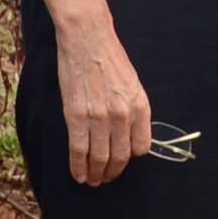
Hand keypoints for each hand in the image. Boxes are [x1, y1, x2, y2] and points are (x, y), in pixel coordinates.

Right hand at [50, 14, 156, 184]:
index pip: (141, 148)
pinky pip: (79, 150)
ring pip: (99, 158)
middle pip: (120, 158)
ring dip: (95, 174)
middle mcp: (123, 115)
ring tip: (91, 180)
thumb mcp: (132, 84)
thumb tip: (127, 134)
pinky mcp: (76, 116)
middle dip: (112, 173)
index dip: (130, 158)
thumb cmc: (109, 57)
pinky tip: (78, 174)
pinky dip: (78, 167)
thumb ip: (132, 110)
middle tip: (105, 179)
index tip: (121, 162)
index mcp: (140, 107)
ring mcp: (99, 117)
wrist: (87, 38)